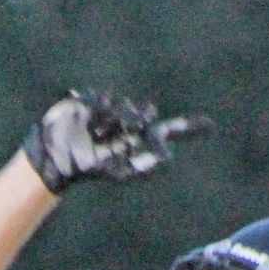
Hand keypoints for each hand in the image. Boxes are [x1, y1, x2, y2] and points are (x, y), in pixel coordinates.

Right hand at [22, 90, 212, 194]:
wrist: (58, 155)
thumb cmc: (89, 167)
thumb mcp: (120, 170)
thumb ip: (147, 164)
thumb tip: (169, 154)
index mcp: (137, 142)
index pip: (167, 132)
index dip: (189, 127)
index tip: (210, 125)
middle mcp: (128, 124)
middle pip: (147, 113)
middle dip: (138, 120)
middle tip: (126, 131)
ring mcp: (112, 111)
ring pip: (128, 106)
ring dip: (115, 121)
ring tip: (98, 134)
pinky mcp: (95, 99)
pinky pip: (108, 98)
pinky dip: (101, 112)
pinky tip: (88, 121)